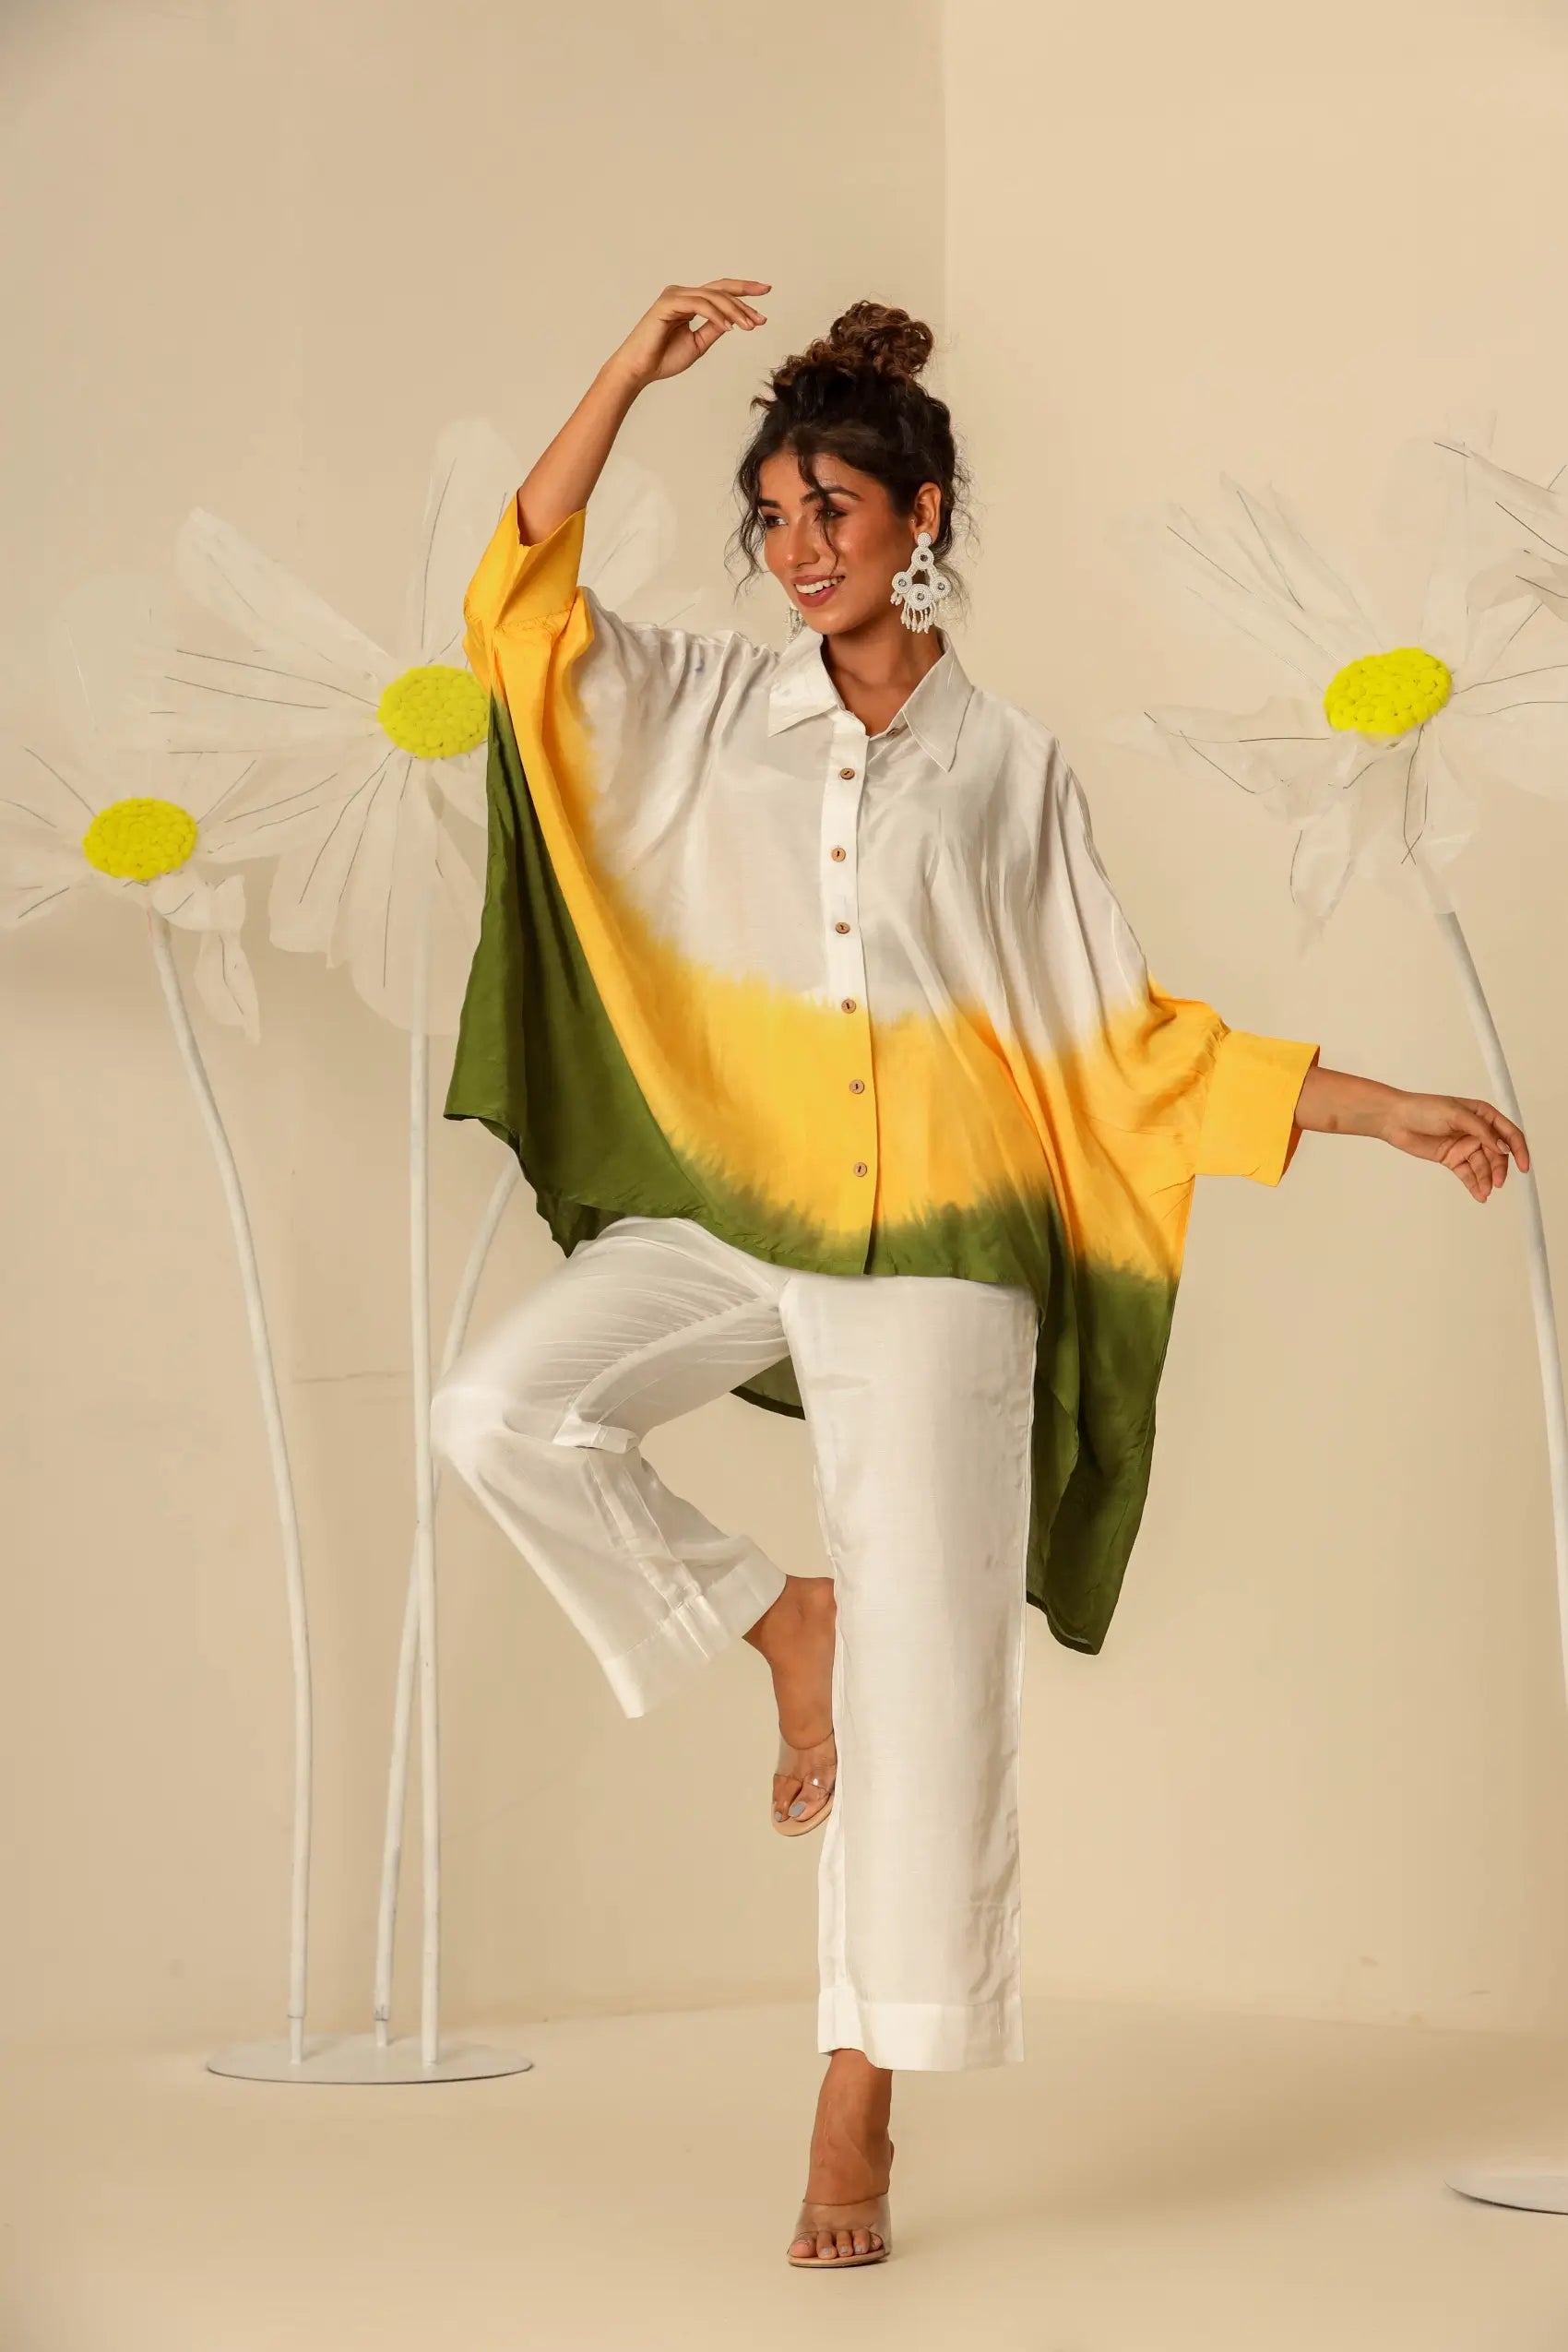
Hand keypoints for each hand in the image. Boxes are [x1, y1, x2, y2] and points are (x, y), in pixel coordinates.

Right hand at [607, 279, 769, 389]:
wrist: (640, 370)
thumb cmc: (664, 358)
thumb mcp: (698, 343)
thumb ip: (714, 328)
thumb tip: (735, 320)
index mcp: (690, 302)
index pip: (721, 292)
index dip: (744, 292)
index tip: (765, 293)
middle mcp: (682, 294)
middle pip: (720, 288)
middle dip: (745, 295)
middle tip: (763, 313)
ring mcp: (675, 296)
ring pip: (713, 296)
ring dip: (734, 311)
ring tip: (749, 326)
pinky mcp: (668, 303)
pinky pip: (699, 305)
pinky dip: (717, 315)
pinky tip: (729, 327)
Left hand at [1378, 1089, 1529, 1200]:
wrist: (1395, 1120)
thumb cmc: (1423, 1109)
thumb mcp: (1456, 1114)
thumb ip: (1481, 1131)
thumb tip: (1502, 1146)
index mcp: (1483, 1115)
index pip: (1508, 1133)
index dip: (1518, 1149)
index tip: (1524, 1166)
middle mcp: (1477, 1131)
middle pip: (1497, 1154)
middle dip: (1499, 1169)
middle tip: (1497, 1182)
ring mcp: (1464, 1146)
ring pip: (1483, 1166)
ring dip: (1486, 1179)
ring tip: (1485, 1191)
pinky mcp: (1453, 1159)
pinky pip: (1468, 1174)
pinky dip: (1475, 1184)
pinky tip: (1479, 1194)